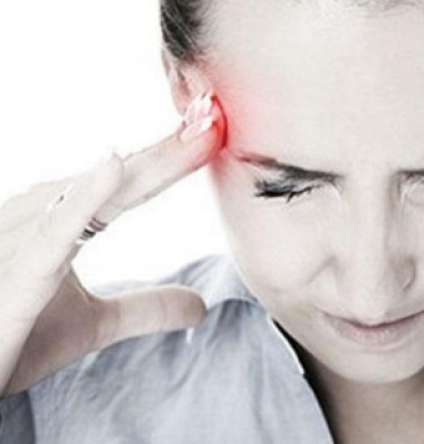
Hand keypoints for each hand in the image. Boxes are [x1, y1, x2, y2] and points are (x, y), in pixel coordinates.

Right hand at [0, 91, 225, 395]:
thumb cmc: (16, 337)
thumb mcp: (96, 326)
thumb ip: (146, 309)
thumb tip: (202, 306)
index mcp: (65, 224)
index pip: (129, 185)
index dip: (172, 160)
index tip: (216, 131)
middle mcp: (43, 218)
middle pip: (118, 178)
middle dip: (168, 149)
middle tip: (215, 115)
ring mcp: (23, 238)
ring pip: (89, 191)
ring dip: (144, 162)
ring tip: (191, 133)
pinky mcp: (16, 272)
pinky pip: (49, 231)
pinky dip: (81, 197)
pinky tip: (113, 166)